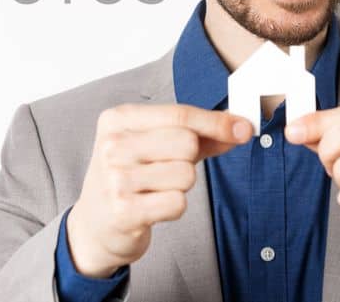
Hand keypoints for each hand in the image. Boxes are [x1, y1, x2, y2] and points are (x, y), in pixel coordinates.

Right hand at [66, 104, 254, 276]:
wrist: (95, 224)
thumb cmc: (131, 178)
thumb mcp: (155, 146)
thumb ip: (198, 135)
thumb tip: (240, 127)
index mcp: (118, 119)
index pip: (180, 115)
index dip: (217, 123)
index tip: (244, 129)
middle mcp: (113, 145)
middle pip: (187, 143)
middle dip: (189, 159)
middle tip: (165, 170)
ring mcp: (115, 178)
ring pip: (186, 174)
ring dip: (180, 186)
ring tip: (155, 190)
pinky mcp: (124, 211)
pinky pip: (177, 203)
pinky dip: (173, 207)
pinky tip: (153, 207)